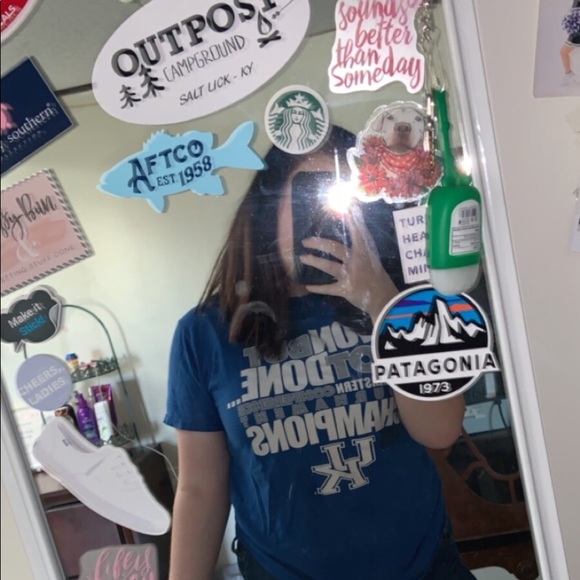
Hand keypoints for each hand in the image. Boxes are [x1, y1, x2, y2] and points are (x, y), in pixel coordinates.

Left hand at [299, 205, 398, 321]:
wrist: (384, 299)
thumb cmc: (378, 277)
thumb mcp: (372, 259)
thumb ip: (361, 248)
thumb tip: (353, 235)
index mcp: (364, 251)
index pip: (357, 232)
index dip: (351, 220)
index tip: (345, 207)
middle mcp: (354, 261)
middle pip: (333, 247)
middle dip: (318, 243)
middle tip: (305, 240)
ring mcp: (349, 275)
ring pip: (328, 266)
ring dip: (314, 261)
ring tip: (303, 257)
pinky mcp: (345, 289)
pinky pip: (329, 288)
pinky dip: (318, 288)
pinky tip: (308, 287)